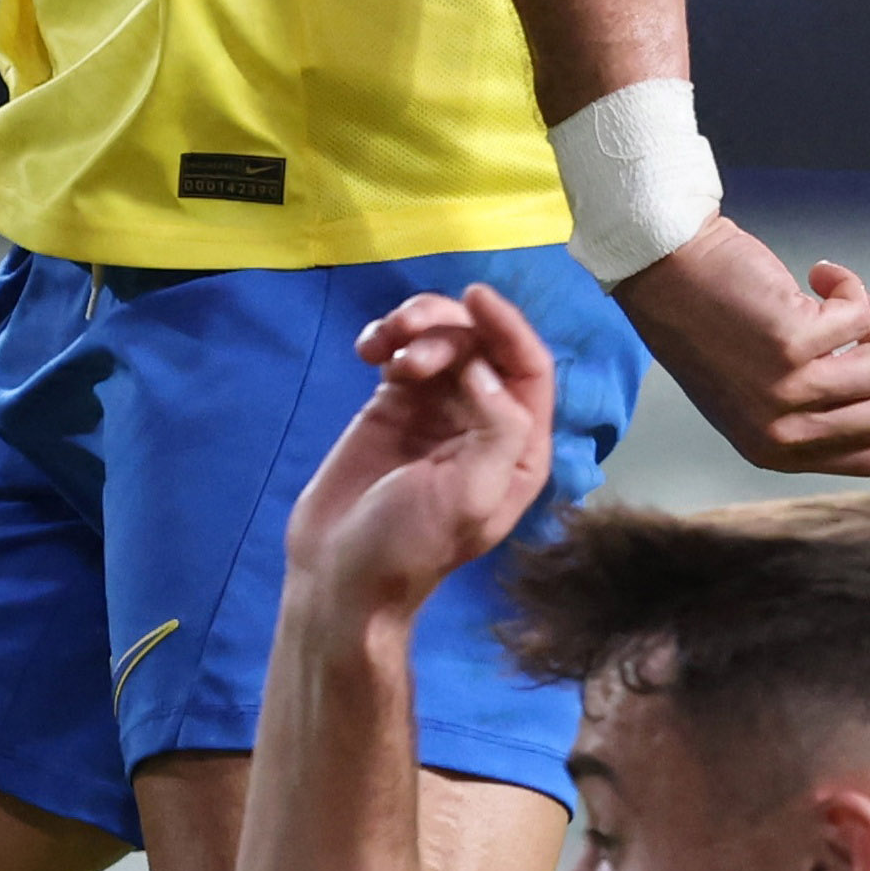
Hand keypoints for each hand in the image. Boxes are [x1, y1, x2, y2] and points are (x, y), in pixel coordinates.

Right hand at [292, 284, 570, 627]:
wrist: (340, 573)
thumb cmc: (407, 546)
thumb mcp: (468, 497)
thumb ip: (496, 431)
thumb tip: (484, 368)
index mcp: (520, 450)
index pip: (529, 369)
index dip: (508, 327)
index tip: (474, 296)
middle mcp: (486, 423)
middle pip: (483, 345)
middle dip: (449, 331)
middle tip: (409, 354)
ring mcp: (439, 410)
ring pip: (443, 339)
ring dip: (415, 327)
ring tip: (384, 348)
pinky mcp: (396, 405)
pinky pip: (402, 351)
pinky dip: (387, 338)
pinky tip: (367, 351)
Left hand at [615, 219, 869, 476]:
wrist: (666, 270)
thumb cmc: (713, 323)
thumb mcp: (757, 392)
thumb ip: (816, 407)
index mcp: (777, 451)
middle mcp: (783, 431)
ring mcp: (787, 390)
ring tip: (847, 297)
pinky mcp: (791, 342)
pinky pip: (860, 318)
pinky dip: (851, 287)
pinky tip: (821, 274)